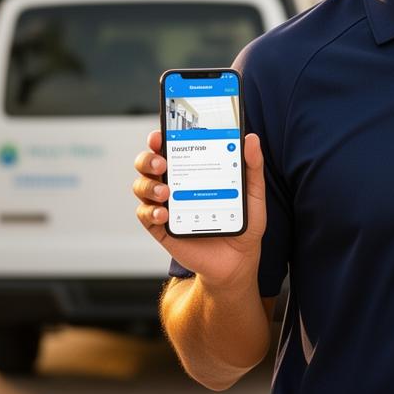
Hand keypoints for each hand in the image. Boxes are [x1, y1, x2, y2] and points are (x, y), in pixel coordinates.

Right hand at [132, 128, 266, 290]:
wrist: (238, 259)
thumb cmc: (242, 221)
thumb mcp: (252, 193)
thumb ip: (252, 166)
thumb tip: (251, 138)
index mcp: (191, 170)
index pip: (170, 148)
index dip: (159, 138)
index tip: (160, 134)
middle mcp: (174, 183)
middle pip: (147, 164)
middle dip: (148, 159)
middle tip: (162, 162)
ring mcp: (165, 205)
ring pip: (141, 187)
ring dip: (148, 185)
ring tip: (165, 192)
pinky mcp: (161, 228)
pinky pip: (146, 216)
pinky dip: (151, 212)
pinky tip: (164, 213)